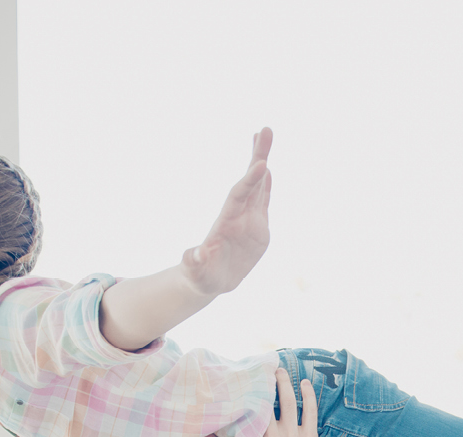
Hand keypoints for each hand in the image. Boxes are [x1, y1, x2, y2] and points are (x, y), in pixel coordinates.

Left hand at [182, 128, 272, 296]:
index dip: (250, 181)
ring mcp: (248, 220)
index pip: (239, 196)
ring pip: (257, 186)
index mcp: (226, 223)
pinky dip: (266, 186)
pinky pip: (262, 202)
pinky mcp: (256, 229)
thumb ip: (195, 263)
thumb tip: (194, 256)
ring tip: (265, 135)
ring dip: (262, 161)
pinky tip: (268, 170)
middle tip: (264, 129)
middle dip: (257, 156)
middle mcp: (238, 216)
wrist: (207, 281)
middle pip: (249, 181)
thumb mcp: (196, 273)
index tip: (261, 164)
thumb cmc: (200, 278)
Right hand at [201, 369, 320, 436]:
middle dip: (269, 382)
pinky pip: (310, 411)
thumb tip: (199, 435)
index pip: (251, 412)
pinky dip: (308, 395)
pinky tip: (305, 383)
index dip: (249, 394)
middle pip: (270, 402)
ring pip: (290, 402)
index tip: (246, 379)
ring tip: (281, 370)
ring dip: (286, 383)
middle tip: (267, 369)